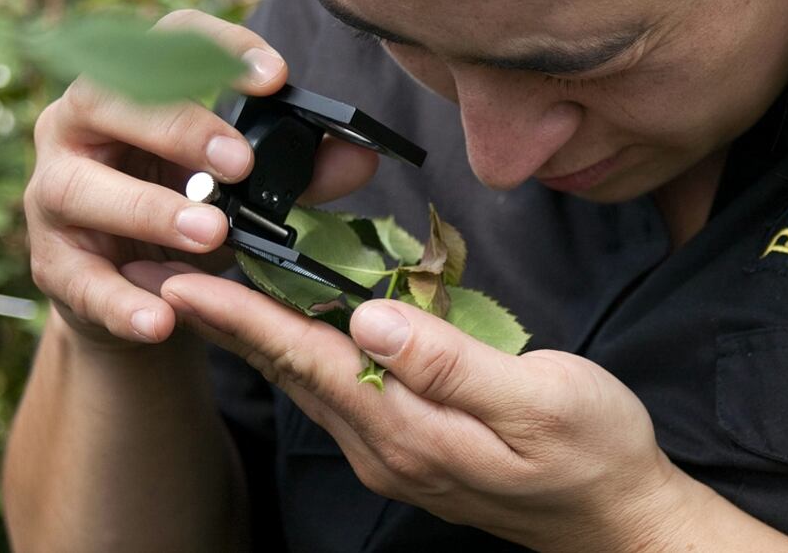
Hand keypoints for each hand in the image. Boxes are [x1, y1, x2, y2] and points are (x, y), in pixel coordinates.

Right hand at [24, 9, 378, 346]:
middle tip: (242, 164)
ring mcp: (54, 192)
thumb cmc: (190, 211)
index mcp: (137, 91)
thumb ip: (301, 173)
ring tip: (211, 232)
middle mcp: (80, 127)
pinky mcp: (53, 263)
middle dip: (177, 127)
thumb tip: (363, 158)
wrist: (138, 289)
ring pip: (81, 187)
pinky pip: (78, 280)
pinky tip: (162, 318)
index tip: (275, 78)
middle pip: (108, 100)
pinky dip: (121, 301)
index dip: (218, 47)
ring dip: (149, 209)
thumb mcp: (247, 189)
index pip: (166, 40)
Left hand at [158, 272, 694, 550]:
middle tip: (171, 274)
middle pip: (292, 373)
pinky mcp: (412, 448)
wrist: (616, 514)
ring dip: (257, 338)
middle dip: (227, 324)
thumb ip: (450, 362)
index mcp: (411, 430)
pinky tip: (295, 330)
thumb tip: (371, 320)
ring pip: (309, 385)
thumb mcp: (538, 399)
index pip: (308, 361)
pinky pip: (339, 394)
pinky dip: (302, 354)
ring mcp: (395, 453)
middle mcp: (387, 447)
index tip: (185, 281)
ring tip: (214, 294)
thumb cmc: (592, 450)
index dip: (244, 318)